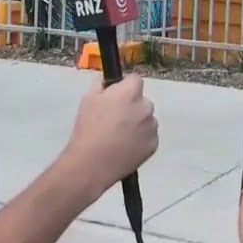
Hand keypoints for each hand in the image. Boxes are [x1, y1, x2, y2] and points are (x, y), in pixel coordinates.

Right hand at [63, 74, 157, 189]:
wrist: (92, 163)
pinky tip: (126, 147)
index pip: (135, 79)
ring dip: (138, 123)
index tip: (117, 96)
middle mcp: (146, 106)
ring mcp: (152, 126)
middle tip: (117, 119)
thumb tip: (106, 81)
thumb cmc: (88, 128)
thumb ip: (100, 84)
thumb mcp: (88, 99)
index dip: (125, 86)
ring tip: (120, 136)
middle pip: (142, 101)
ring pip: (147, 119)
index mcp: (130, 92)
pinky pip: (149, 136)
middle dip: (132, 106)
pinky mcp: (154, 144)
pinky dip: (141, 139)